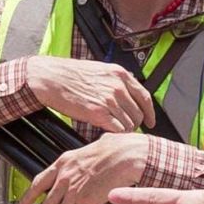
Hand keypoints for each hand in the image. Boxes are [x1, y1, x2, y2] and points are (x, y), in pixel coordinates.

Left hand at [19, 133, 148, 203]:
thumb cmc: (116, 149)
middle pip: (49, 203)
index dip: (30, 196)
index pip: (39, 182)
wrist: (127, 155)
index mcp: (64, 162)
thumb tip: (88, 158)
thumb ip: (82, 158)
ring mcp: (74, 191)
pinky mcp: (85, 202)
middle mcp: (65, 177)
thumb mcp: (91, 148)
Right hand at [26, 55, 155, 132]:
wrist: (52, 79)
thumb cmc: (71, 74)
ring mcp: (109, 100)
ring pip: (129, 124)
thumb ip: (117, 80)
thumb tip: (128, 92)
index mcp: (120, 75)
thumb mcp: (101, 69)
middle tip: (128, 128)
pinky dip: (116, 134)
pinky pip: (117, 129)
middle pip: (138, 113)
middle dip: (135, 123)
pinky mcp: (98, 113)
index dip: (150, 112)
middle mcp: (118, 87)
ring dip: (124, 130)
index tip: (151, 121)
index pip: (145, 97)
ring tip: (115, 130)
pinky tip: (108, 132)